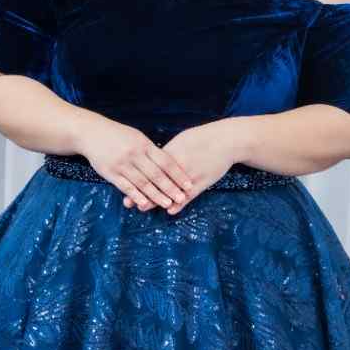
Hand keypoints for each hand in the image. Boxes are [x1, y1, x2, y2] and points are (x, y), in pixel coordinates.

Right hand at [75, 117, 194, 210]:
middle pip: (156, 174)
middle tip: (182, 198)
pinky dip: (136, 196)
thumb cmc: (117, 136)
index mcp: (144, 144)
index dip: (178, 174)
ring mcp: (122, 164)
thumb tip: (169, 162)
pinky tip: (145, 204)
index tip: (188, 184)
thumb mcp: (137, 137)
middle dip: (170, 187)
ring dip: (156, 195)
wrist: (91, 133)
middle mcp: (134, 154)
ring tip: (167, 204)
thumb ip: (151, 150)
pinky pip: (126, 187)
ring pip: (142, 182)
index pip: (165, 161)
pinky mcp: (111, 173)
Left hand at [126, 122, 240, 213]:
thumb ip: (167, 151)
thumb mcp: (182, 141)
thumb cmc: (203, 139)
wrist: (226, 140)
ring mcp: (190, 175)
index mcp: (171, 153)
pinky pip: (189, 195)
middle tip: (128, 201)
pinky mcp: (202, 182)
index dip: (136, 176)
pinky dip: (179, 204)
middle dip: (141, 191)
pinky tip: (169, 211)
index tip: (123, 182)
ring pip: (170, 191)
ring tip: (143, 208)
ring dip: (156, 200)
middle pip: (156, 181)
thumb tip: (152, 156)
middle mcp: (178, 165)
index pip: (149, 167)